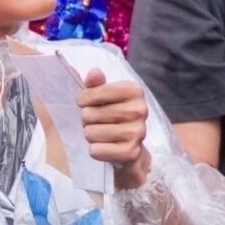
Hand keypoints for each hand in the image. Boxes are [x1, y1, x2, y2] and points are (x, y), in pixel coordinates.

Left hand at [77, 67, 150, 188]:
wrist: (127, 148)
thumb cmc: (110, 117)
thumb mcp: (102, 97)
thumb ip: (95, 84)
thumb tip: (94, 72)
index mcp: (134, 91)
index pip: (95, 92)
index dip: (83, 99)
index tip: (85, 103)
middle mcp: (140, 110)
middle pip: (90, 114)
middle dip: (86, 119)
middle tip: (96, 122)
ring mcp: (138, 132)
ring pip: (91, 132)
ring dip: (90, 135)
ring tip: (100, 135)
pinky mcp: (130, 152)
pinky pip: (96, 150)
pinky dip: (95, 150)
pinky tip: (104, 148)